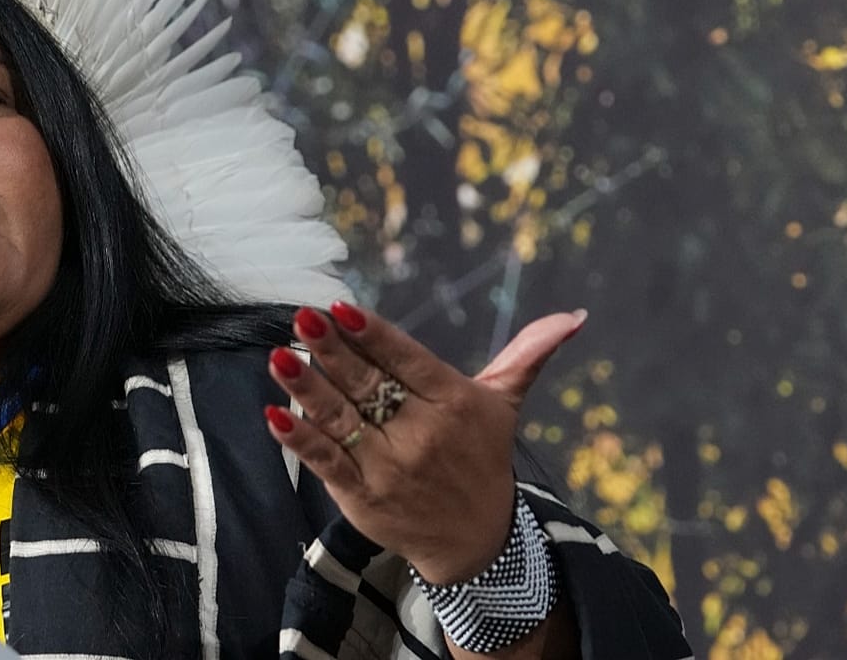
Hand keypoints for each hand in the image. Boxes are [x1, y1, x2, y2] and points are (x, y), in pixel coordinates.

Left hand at [264, 301, 586, 583]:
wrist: (476, 542)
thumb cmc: (481, 458)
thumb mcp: (505, 406)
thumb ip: (526, 357)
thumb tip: (572, 317)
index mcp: (453, 403)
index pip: (406, 360)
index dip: (372, 334)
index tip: (339, 306)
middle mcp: (422, 434)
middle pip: (369, 385)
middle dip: (332, 351)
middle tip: (301, 318)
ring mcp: (389, 467)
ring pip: (342, 419)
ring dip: (307, 388)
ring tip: (280, 357)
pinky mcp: (362, 495)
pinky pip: (327, 461)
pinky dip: (300, 440)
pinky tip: (274, 414)